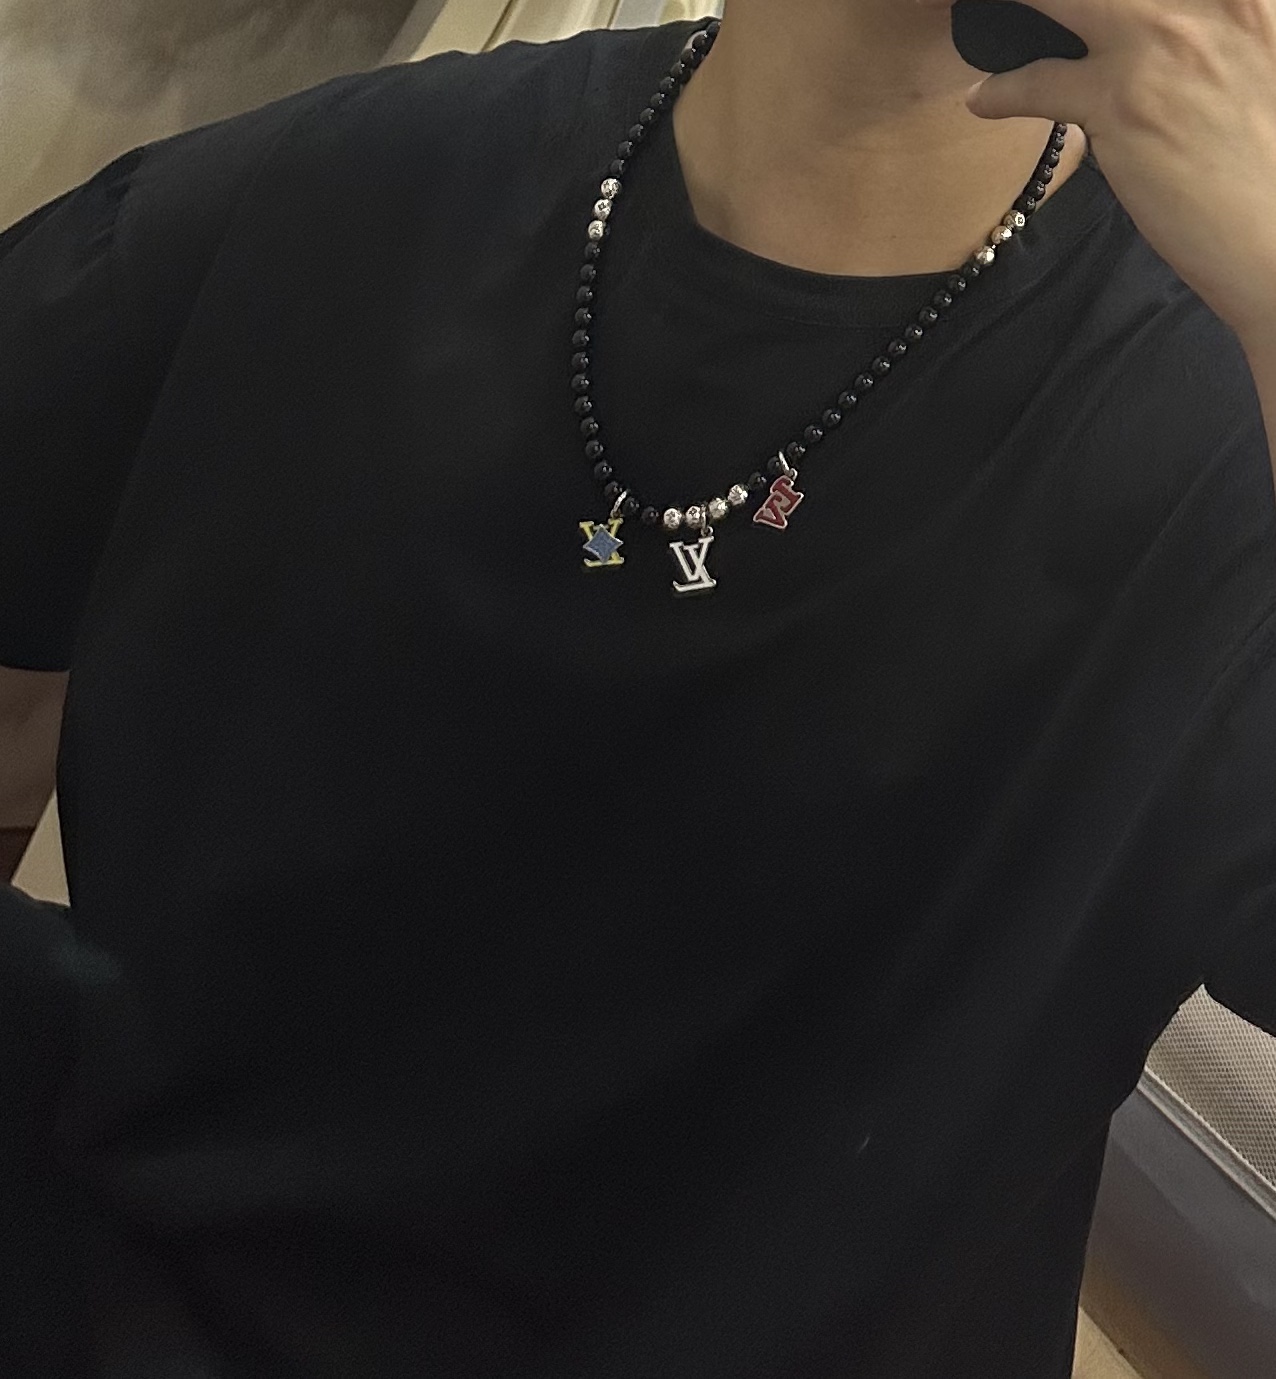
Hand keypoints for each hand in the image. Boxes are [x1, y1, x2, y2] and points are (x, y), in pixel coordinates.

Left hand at [918, 0, 1275, 351]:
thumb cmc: (1262, 154)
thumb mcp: (1253, 54)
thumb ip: (1205, 26)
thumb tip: (1141, 25)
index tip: (1088, 8)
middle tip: (1030, 7)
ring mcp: (1164, 40)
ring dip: (1017, 8)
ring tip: (991, 20)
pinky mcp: (1122, 100)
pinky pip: (1036, 81)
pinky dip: (1002, 90)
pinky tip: (986, 98)